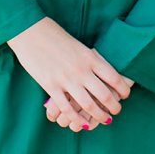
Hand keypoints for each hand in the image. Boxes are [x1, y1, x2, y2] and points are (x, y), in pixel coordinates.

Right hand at [6, 17, 132, 132]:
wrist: (29, 30)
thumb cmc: (53, 35)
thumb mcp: (77, 44)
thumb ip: (89, 59)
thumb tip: (101, 72)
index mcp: (90, 58)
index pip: (114, 78)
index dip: (123, 90)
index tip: (125, 95)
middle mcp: (81, 70)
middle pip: (105, 95)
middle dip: (114, 107)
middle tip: (116, 111)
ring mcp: (66, 80)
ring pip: (88, 105)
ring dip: (99, 116)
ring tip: (104, 120)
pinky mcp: (51, 86)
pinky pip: (67, 109)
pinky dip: (76, 119)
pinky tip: (81, 123)